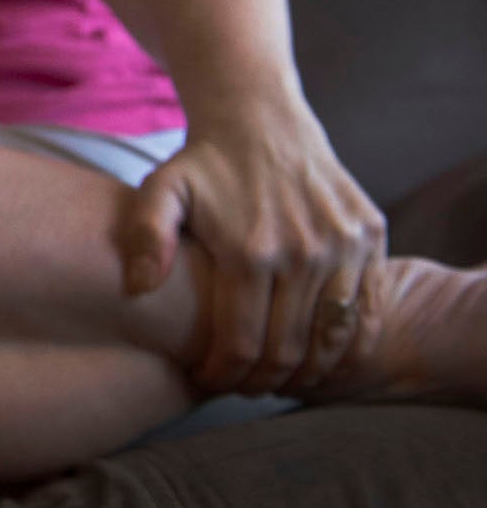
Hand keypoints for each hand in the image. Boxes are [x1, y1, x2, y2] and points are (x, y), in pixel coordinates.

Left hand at [116, 97, 386, 393]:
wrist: (260, 121)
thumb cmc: (202, 165)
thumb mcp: (159, 191)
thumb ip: (144, 237)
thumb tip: (136, 288)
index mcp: (250, 251)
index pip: (241, 343)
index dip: (224, 374)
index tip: (208, 380)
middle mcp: (304, 252)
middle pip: (287, 350)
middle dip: (261, 380)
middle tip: (242, 386)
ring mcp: (344, 245)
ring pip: (332, 338)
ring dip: (306, 370)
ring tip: (278, 377)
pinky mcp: (370, 236)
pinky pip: (367, 310)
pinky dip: (347, 344)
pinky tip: (319, 355)